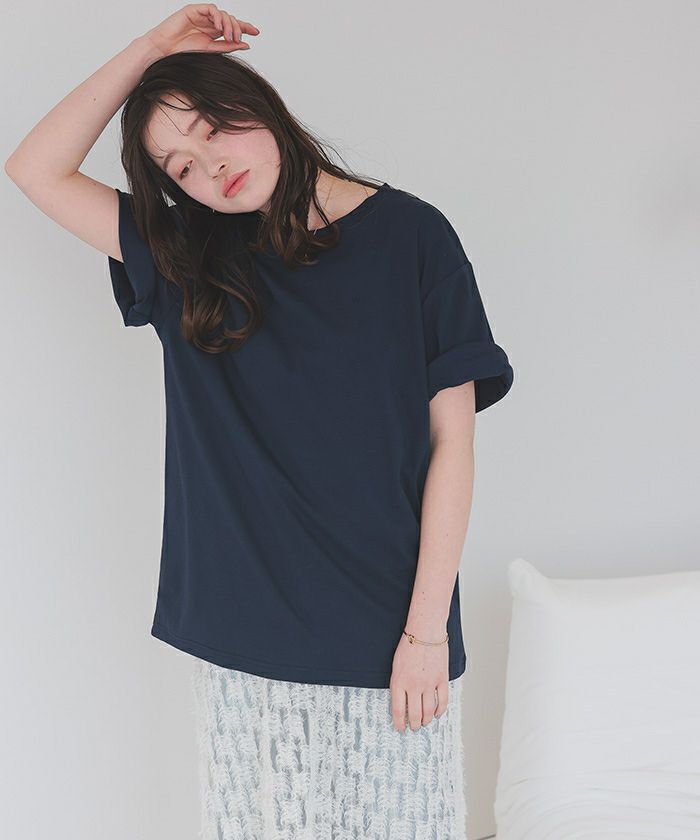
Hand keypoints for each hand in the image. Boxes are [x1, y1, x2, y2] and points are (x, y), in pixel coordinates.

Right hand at [144, 4, 259, 59]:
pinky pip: (211, 9)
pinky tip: (220, 27)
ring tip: (229, 36)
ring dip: (229, 24)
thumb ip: (228, 46)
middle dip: (238, 28)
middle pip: (230, 19)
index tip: (256, 33)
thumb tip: (246, 45)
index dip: (245, 27)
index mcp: (214, 32)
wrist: (165, 50)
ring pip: (223, 14)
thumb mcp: (211, 50)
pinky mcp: (194, 10)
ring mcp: (202, 15)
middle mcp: (210, 23)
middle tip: (238, 39)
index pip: (233, 27)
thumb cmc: (184, 52)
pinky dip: (218, 17)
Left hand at [389, 628, 449, 732]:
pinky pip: (442, 701)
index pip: (398, 710)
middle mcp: (414, 685)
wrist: (425, 631)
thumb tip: (402, 701)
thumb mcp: (396, 665)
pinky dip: (439, 711)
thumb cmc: (409, 645)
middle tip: (413, 727)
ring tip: (423, 723)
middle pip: (414, 714)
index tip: (400, 728)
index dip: (399, 722)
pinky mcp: (442, 679)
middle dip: (413, 725)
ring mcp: (429, 683)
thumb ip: (398, 683)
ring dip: (425, 720)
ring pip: (428, 711)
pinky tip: (436, 714)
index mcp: (399, 681)